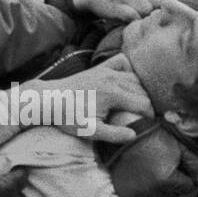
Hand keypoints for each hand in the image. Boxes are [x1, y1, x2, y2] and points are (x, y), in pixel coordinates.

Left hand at [17, 54, 153, 144]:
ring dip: (139, 90)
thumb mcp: (90, 131)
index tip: (146, 124)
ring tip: (134, 105)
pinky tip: (125, 82)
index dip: (149, 115)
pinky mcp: (99, 68)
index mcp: (113, 94)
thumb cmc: (68, 117)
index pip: (144, 103)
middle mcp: (113, 78)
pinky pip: (122, 62)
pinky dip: (128, 70)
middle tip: (140, 117)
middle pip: (142, 91)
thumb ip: (114, 134)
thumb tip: (135, 134)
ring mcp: (106, 70)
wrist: (48, 99)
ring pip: (135, 78)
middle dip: (145, 105)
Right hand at [71, 0, 171, 21]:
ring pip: (146, 9)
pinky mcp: (114, 5)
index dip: (163, 4)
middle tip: (145, 15)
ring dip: (143, 16)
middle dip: (154, 11)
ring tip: (136, 16)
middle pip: (158, 2)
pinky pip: (132, 16)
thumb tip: (175, 7)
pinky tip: (128, 19)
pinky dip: (133, 20)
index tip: (155, 8)